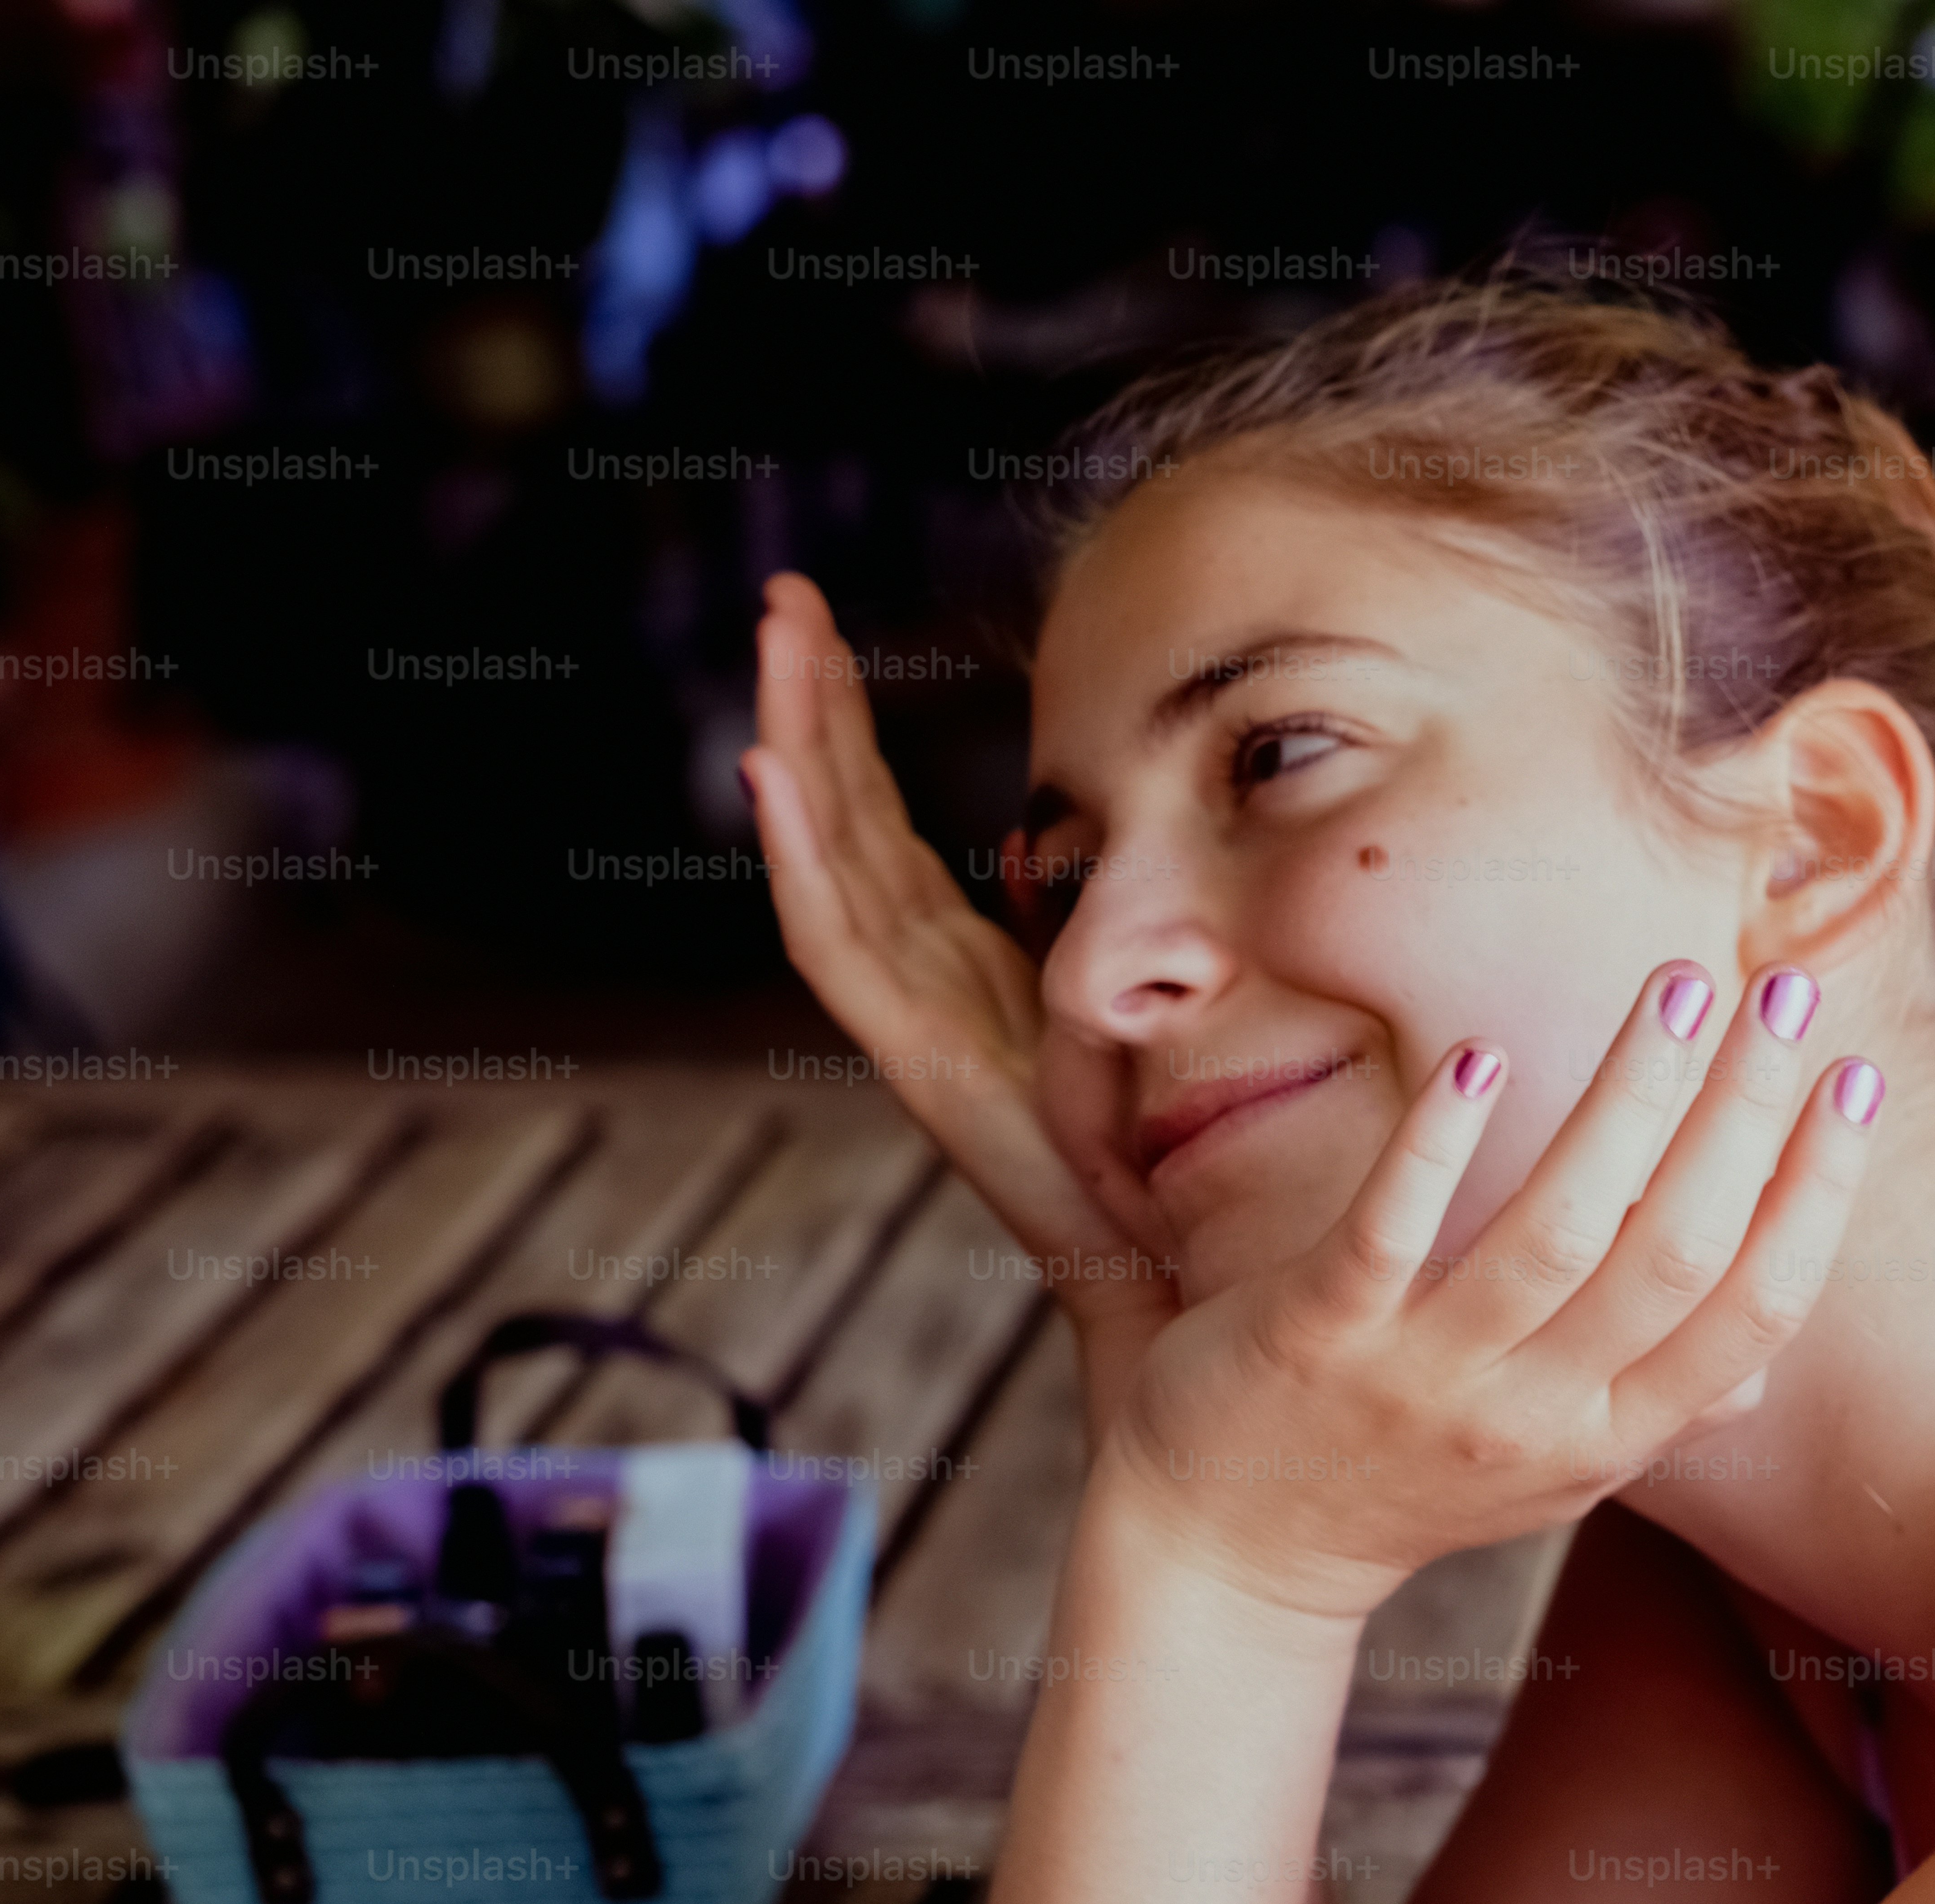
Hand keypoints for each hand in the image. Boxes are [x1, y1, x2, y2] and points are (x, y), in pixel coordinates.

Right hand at [741, 573, 1175, 1377]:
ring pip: (831, 861)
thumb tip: (1064, 833)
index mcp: (969, 965)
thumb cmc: (1164, 1150)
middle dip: (808, 708)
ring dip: (794, 750)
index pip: (885, 824)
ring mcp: (913, 1024)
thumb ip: (1099, 926)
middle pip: (844, 822)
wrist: (1165, 1273)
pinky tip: (769, 776)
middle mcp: (926, 984)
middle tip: (782, 599)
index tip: (822, 628)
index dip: (849, 730)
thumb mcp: (1139, 1001)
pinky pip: (841, 947)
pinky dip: (800, 859)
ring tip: (774, 647)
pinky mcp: (919, 1063)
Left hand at [1095, 962, 1883, 1624]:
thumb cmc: (1404, 1481)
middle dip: (1746, 1114)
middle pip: (1676, 1254)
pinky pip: (1390, 1232)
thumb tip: (1762, 1361)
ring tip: (1682, 987)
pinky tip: (1483, 1055)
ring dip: (1631, 1098)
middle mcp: (1533, 1417)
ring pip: (1559, 1232)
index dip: (1816, 1194)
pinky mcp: (1315, 1337)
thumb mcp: (1553, 1471)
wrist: (1226, 1561)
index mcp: (1610, 1440)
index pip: (1752, 1312)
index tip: (1854, 1079)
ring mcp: (1423, 1377)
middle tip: (1786, 991)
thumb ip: (1653, 1411)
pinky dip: (1440, 1144)